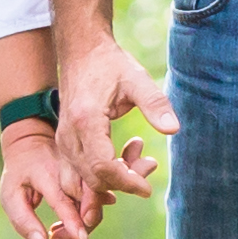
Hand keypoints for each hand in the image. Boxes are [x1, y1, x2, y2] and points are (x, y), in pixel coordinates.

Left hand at [0, 115, 97, 238]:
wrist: (32, 143)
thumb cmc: (19, 173)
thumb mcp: (10, 195)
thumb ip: (23, 220)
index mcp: (47, 173)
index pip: (63, 198)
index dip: (72, 219)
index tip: (82, 238)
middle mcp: (70, 171)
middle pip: (88, 204)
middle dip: (79, 227)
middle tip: (54, 237)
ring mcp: (84, 172)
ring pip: (96, 204)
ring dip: (83, 223)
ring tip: (57, 231)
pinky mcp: (92, 177)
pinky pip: (99, 199)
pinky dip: (88, 215)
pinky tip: (71, 222)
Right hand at [57, 26, 174, 209]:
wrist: (81, 51)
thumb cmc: (110, 64)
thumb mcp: (137, 79)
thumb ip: (155, 104)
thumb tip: (173, 129)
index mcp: (85, 120)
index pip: (102, 168)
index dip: (126, 182)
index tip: (148, 188)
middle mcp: (69, 135)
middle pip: (93, 180)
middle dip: (124, 182)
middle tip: (150, 163)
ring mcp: (63, 141)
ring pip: (84, 181)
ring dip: (113, 181)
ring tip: (137, 156)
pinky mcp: (65, 143)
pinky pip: (79, 173)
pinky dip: (102, 175)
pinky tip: (123, 157)